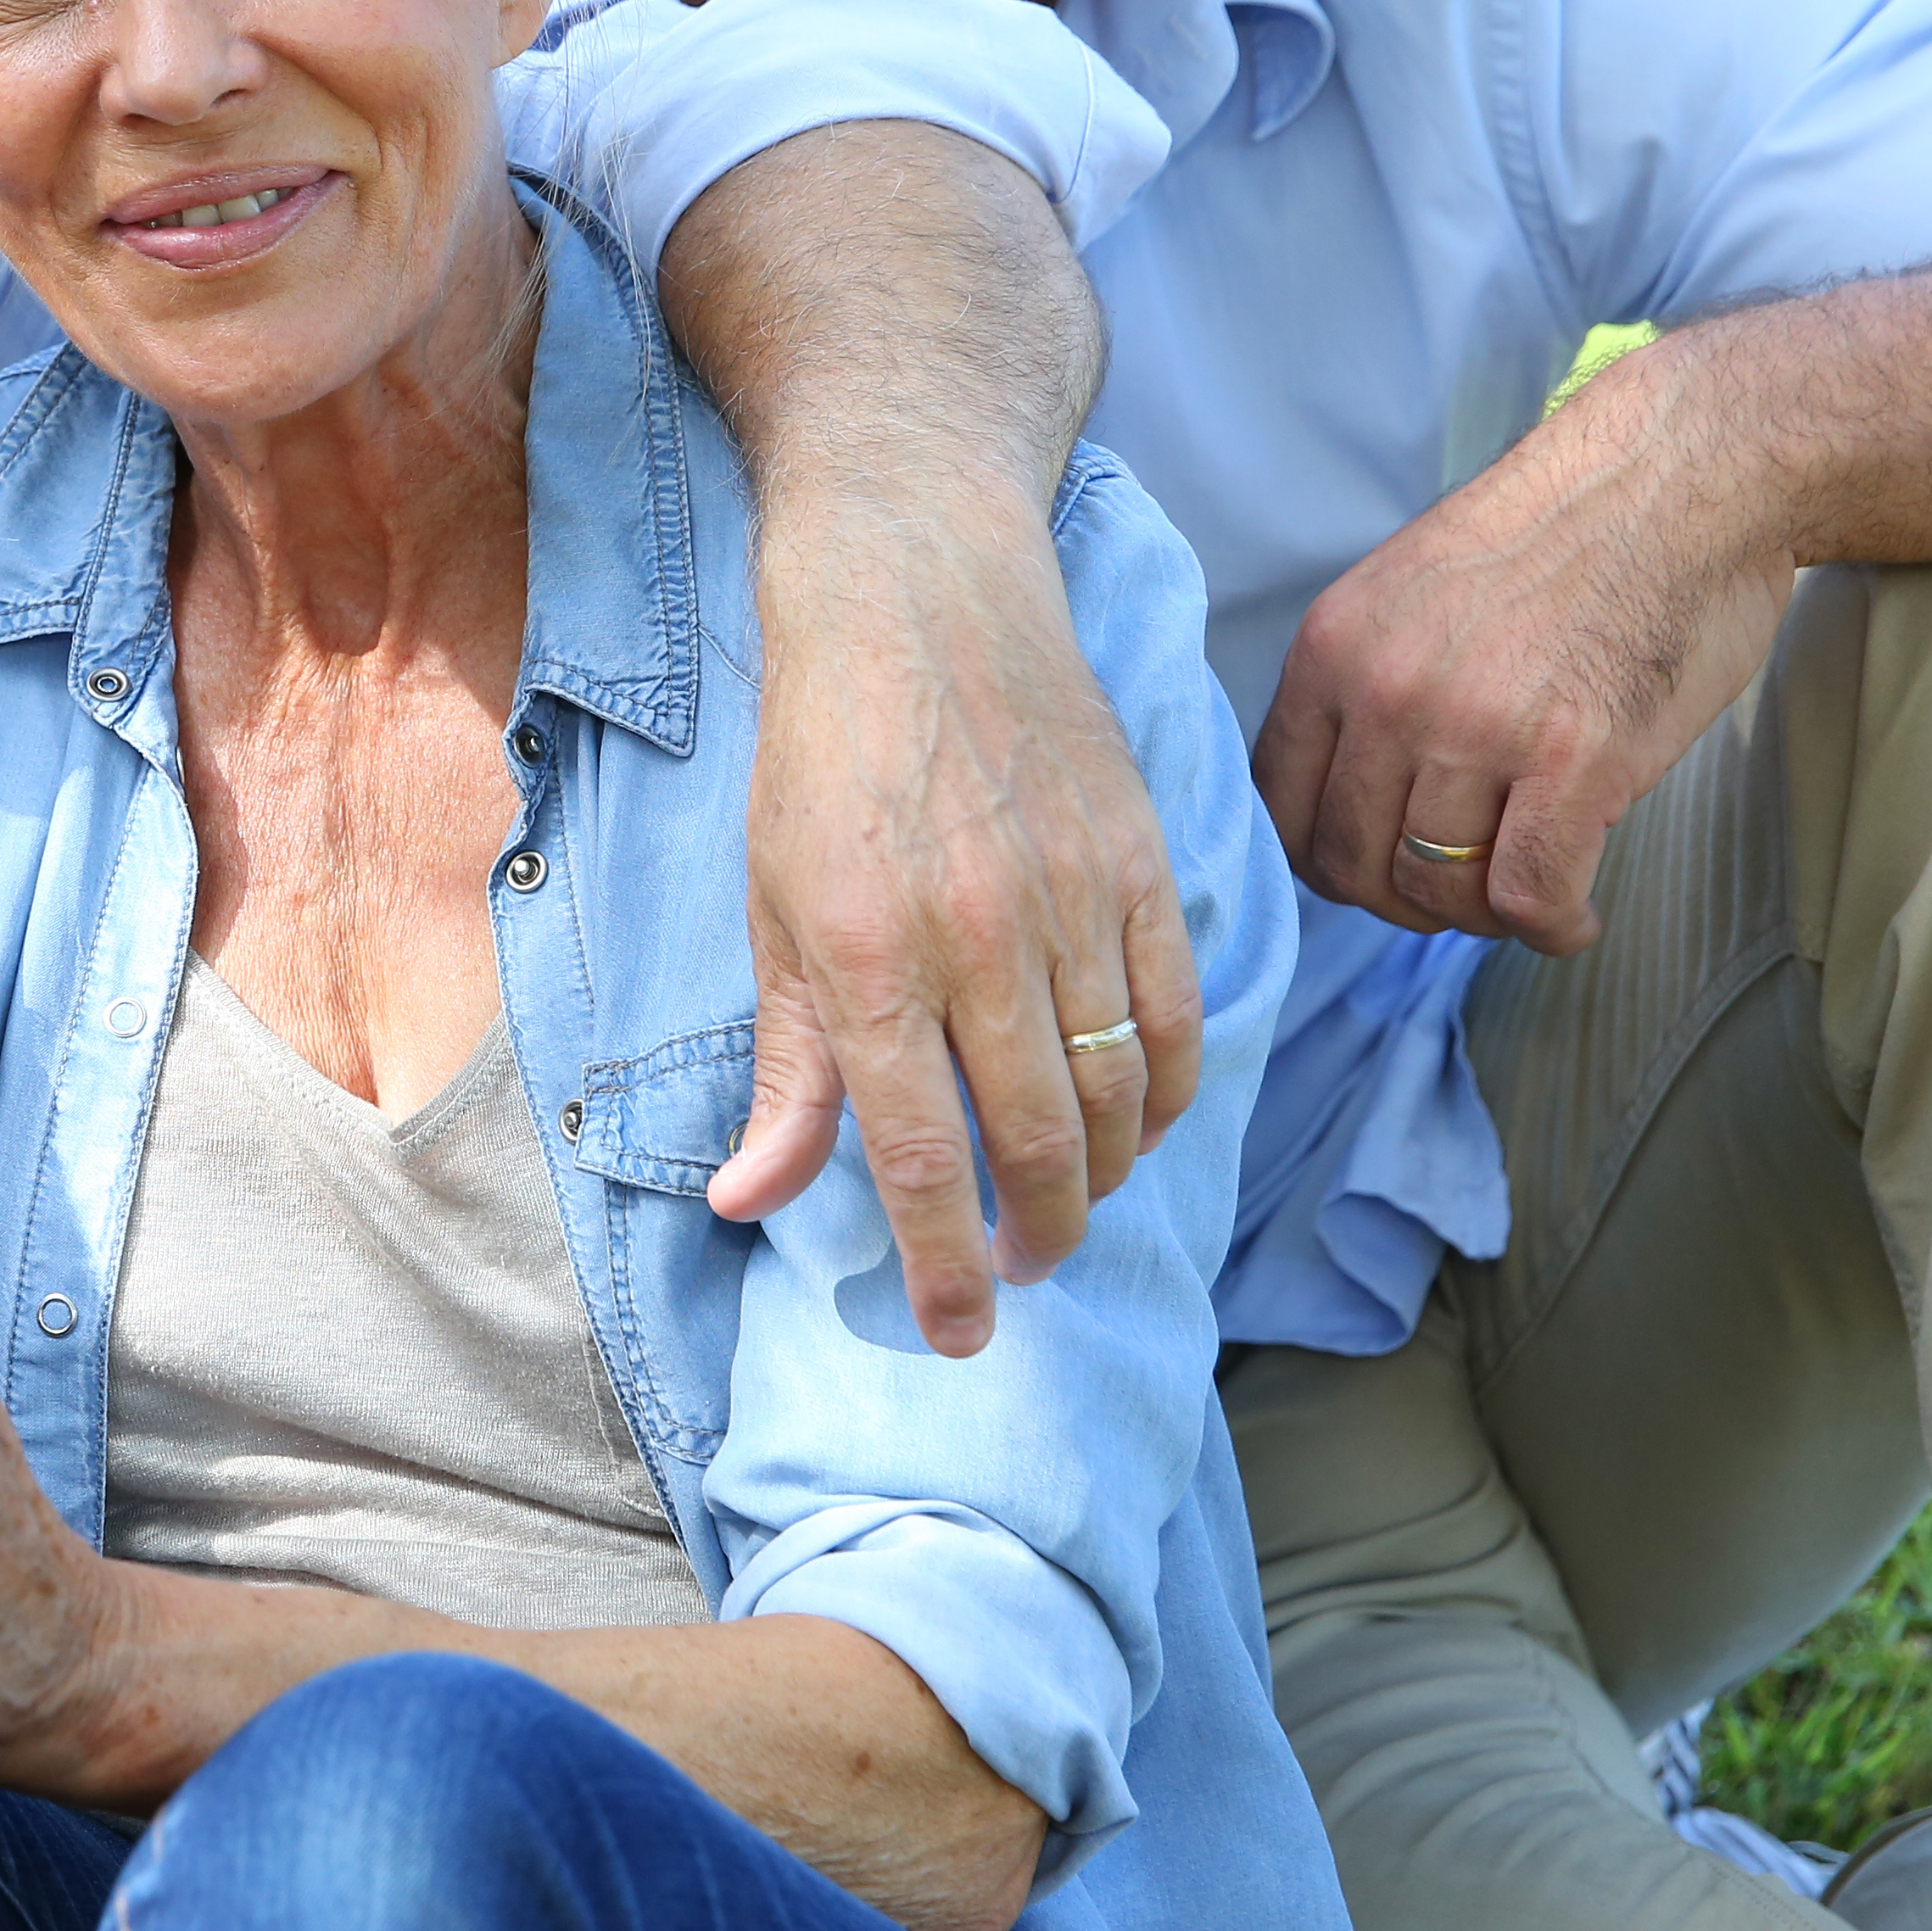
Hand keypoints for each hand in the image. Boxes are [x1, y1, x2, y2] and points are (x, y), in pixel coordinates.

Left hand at [719, 483, 1196, 1357]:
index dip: (946, 1269)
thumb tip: (749, 1204)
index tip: (957, 1334)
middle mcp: (978, 940)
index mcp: (867, 957)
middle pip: (1041, 1147)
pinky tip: (1139, 1123)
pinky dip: (1172, 1095)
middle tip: (1021, 1275)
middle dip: (1037, 1241)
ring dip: (1105, 1179)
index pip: (924, 1160)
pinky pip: (1182, 1018)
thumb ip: (781, 1069)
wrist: (917, 596)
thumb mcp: (770, 909)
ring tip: (1069, 1206)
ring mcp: (1074, 901)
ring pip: (1124, 1097)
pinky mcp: (1145, 863)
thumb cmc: (823, 757)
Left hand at [1255, 373, 1791, 955]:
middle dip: (1400, 899)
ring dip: (1480, 915)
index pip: (1280, 805)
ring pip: (1438, 891)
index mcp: (1331, 650)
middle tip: (1456, 890)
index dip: (1324, 857)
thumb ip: (1369, 684)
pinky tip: (1571, 918)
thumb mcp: (1409, 591)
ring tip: (1522, 892)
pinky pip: (1530, 895)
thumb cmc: (1558, 535)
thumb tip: (1350, 794)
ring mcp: (1477, 729)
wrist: (1677, 476)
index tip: (1372, 865)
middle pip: (1350, 864)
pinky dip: (1551, 928)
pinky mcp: (1575, 762)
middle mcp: (1386, 694)